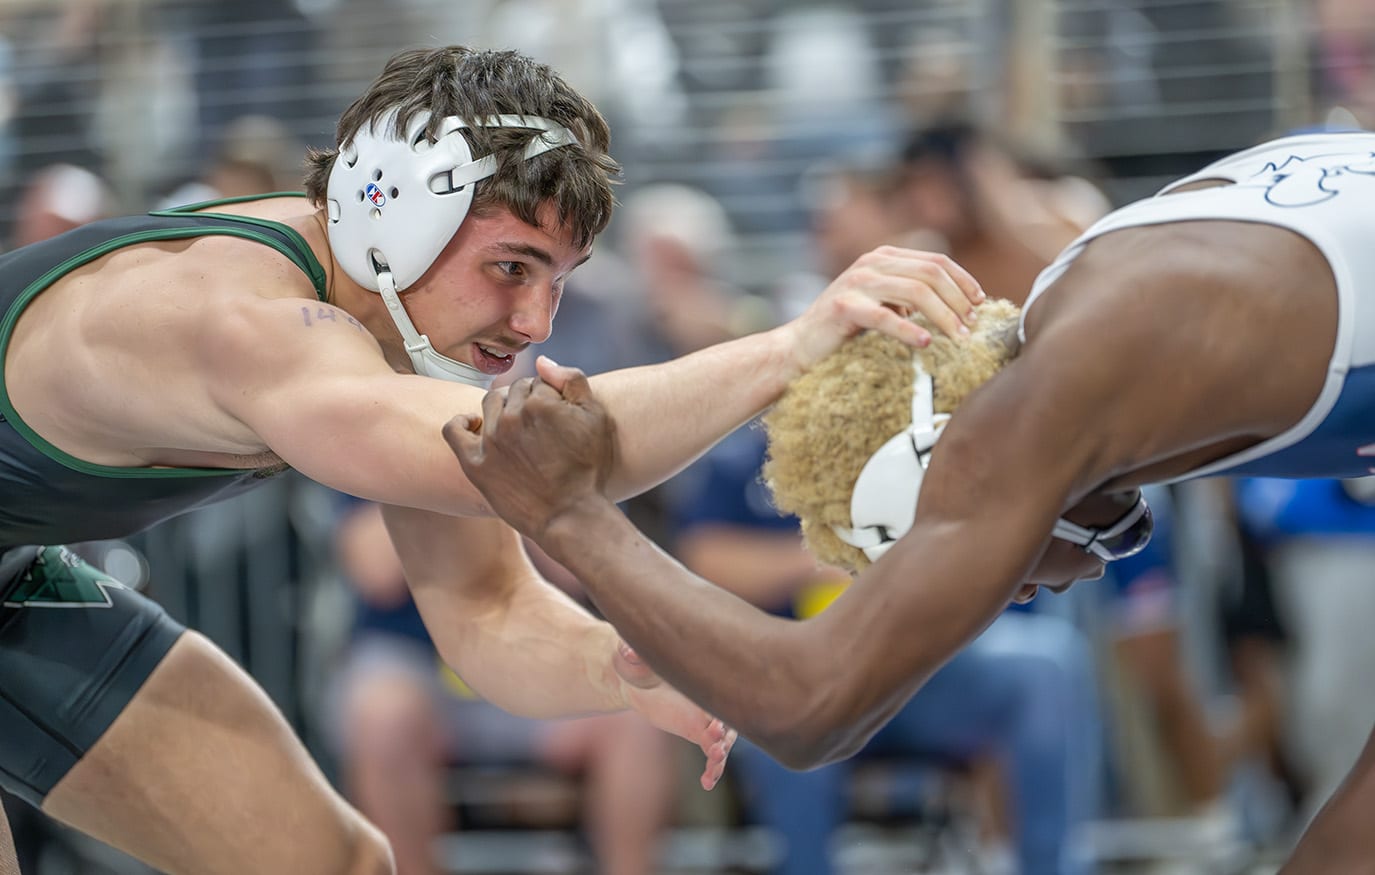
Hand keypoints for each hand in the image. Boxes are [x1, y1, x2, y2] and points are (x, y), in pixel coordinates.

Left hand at [443, 359, 614, 537]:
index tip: (555, 416)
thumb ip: (572, 379)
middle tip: (538, 426)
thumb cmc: (588, 467)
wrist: (571, 515)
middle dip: (525, 402)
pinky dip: (461, 423)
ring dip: (501, 410)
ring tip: (516, 429)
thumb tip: (542, 361)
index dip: (548, 396)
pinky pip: (454, 431)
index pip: (537, 382)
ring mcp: (491, 441)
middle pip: (512, 391)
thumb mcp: (595, 416)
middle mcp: (512, 417)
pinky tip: (473, 425)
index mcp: (541, 401)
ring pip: (489, 404)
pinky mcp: (476, 464)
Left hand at [614, 640, 737, 790]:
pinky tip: (706, 784)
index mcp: (697, 677)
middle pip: (726, 719)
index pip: (715, 693)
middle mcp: (708, 698)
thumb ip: (633, 654)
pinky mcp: (698, 731)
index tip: (715, 725)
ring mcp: (706, 717)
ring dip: (719, 757)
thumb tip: (628, 652)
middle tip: (716, 749)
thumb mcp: (632, 656)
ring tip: (710, 775)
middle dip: (724, 735)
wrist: (636, 678)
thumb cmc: (636, 660)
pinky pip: (712, 753)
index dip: (717, 710)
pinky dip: (713, 769)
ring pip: (722, 740)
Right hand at [781, 246, 984, 371]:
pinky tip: (926, 343)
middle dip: (958, 300)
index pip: (936, 261)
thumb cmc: (844, 329)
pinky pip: (886, 317)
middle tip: (972, 326)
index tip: (980, 304)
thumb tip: (958, 305)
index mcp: (883, 257)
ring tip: (957, 337)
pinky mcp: (844, 307)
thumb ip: (909, 295)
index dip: (963, 281)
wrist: (800, 346)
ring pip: (915, 293)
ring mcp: (857, 283)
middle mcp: (871, 263)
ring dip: (943, 316)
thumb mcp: (882, 302)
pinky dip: (910, 330)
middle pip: (931, 274)